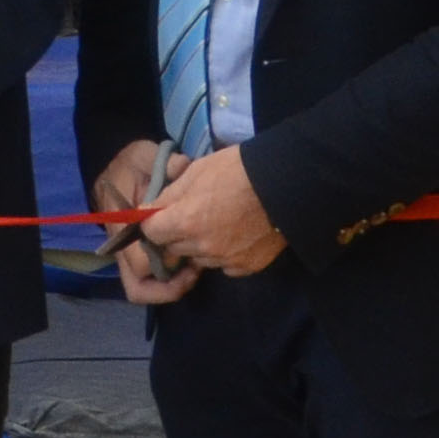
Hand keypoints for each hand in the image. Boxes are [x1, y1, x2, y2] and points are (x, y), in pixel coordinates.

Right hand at [95, 137, 197, 304]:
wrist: (118, 165)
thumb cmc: (133, 165)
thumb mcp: (146, 157)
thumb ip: (164, 164)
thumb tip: (181, 168)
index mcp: (123, 229)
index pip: (140, 263)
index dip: (165, 264)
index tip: (188, 254)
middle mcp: (125, 248)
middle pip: (140, 288)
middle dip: (170, 287)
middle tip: (194, 270)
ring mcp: (132, 255)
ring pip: (146, 289)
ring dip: (172, 286)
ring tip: (195, 269)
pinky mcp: (143, 254)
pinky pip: (154, 280)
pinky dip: (173, 279)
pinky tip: (193, 261)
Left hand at [137, 143, 283, 281]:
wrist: (287, 184)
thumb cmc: (238, 170)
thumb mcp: (197, 172)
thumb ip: (170, 195)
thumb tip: (151, 210)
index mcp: (185, 221)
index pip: (151, 232)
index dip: (155, 223)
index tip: (162, 216)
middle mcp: (202, 247)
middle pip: (174, 248)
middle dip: (176, 235)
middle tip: (193, 217)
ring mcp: (225, 259)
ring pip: (199, 259)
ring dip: (200, 247)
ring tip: (219, 225)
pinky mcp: (247, 267)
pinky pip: (225, 266)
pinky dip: (226, 255)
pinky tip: (238, 237)